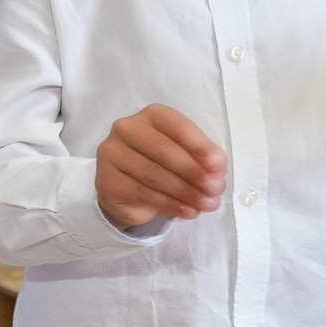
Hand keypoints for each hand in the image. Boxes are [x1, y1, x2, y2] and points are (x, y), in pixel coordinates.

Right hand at [96, 103, 227, 228]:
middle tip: (215, 189)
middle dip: (194, 172)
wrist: (128, 191)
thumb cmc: (163, 165)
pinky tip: (188, 211)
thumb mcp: (184, 154)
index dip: (199, 146)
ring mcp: (112, 153)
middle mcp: (127, 128)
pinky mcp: (106, 180)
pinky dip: (170, 204)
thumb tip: (215, 171)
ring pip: (153, 174)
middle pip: (164, 150)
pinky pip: (142, 193)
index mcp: (151, 115)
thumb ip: (200, 157)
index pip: (177, 126)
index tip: (219, 165)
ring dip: (185, 192)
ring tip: (206, 204)